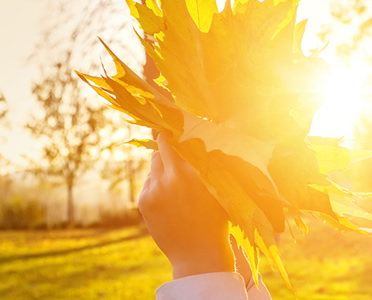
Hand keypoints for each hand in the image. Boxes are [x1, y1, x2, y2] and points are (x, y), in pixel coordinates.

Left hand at [139, 131, 233, 278]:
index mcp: (191, 172)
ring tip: (176, 183)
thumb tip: (198, 143)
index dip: (168, 132)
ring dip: (162, 168)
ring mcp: (153, 189)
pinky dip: (157, 185)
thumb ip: (207, 167)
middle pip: (159, 151)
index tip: (166, 124)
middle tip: (172, 149)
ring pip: (153, 167)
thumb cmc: (216, 221)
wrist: (198, 253)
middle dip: (165, 150)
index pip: (171, 141)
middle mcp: (169, 177)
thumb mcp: (218, 189)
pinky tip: (170, 199)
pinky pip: (149, 184)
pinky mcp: (144, 201)